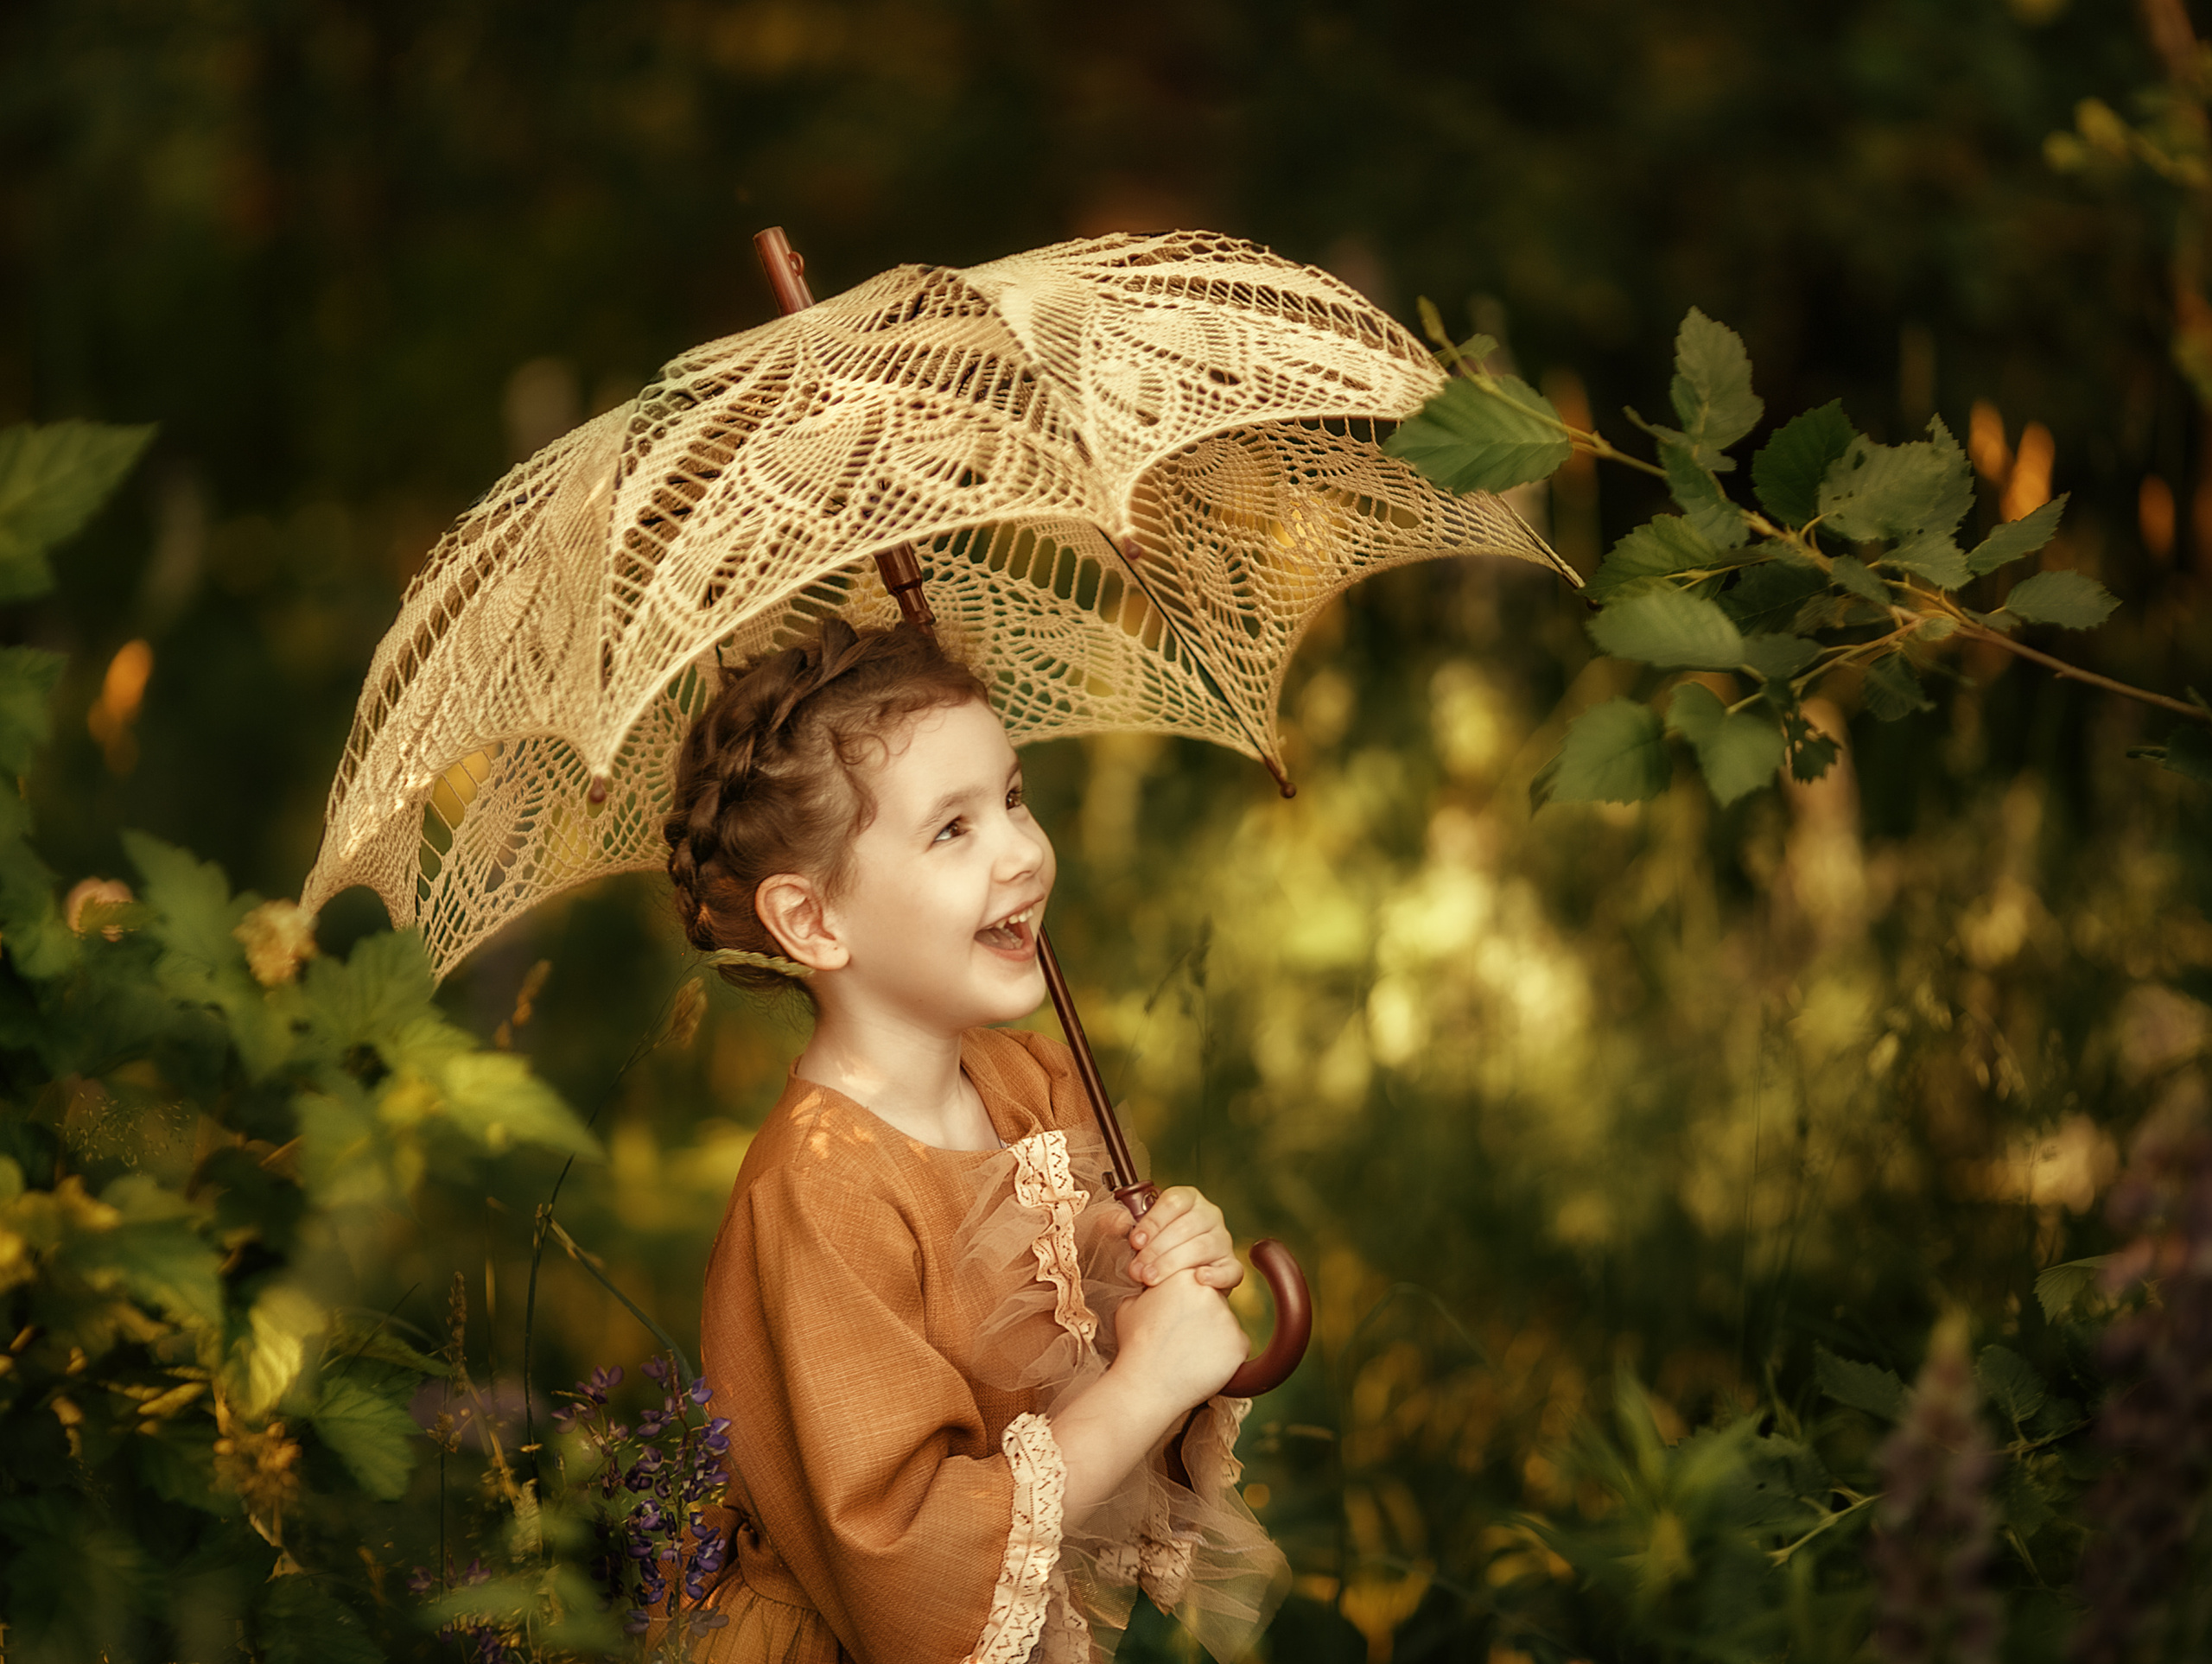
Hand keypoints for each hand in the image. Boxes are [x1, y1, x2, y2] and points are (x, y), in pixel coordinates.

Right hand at [1111, 1266, 1249, 1411]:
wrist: (1145, 1385)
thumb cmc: (1134, 1347)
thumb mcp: (1131, 1306)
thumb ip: (1149, 1291)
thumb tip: (1154, 1289)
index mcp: (1183, 1277)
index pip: (1195, 1284)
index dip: (1184, 1305)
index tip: (1174, 1322)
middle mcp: (1209, 1291)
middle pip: (1213, 1302)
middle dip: (1201, 1318)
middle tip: (1181, 1340)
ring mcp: (1227, 1318)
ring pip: (1224, 1325)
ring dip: (1212, 1338)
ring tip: (1188, 1356)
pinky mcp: (1239, 1343)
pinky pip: (1234, 1347)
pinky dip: (1223, 1357)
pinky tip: (1202, 1367)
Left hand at [1117, 1185, 1245, 1293]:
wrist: (1170, 1282)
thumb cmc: (1150, 1251)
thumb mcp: (1131, 1235)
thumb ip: (1116, 1223)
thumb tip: (1115, 1220)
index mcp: (1187, 1200)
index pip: (1174, 1201)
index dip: (1153, 1221)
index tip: (1135, 1241)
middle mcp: (1209, 1216)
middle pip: (1186, 1226)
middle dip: (1157, 1249)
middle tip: (1136, 1269)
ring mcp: (1223, 1241)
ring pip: (1203, 1247)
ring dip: (1173, 1264)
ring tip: (1150, 1279)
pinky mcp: (1231, 1267)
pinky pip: (1230, 1270)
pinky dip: (1215, 1275)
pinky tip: (1198, 1279)